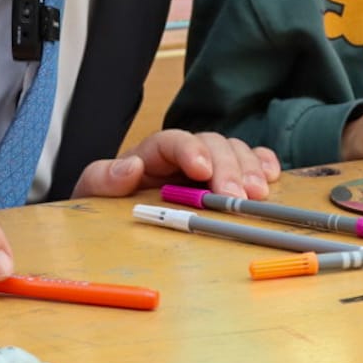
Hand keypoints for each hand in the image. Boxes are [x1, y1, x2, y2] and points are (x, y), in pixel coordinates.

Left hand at [73, 129, 279, 198]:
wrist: (112, 221)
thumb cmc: (105, 206)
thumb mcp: (91, 193)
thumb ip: (103, 178)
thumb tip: (131, 166)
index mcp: (150, 154)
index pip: (172, 140)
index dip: (190, 150)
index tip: (202, 171)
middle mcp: (181, 155)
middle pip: (210, 144)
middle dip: (227, 168)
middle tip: (238, 197)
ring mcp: (206, 166)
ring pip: (232, 151)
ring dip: (248, 169)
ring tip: (257, 194)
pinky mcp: (224, 179)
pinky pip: (248, 162)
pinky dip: (262, 164)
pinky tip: (271, 176)